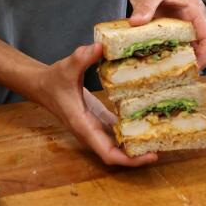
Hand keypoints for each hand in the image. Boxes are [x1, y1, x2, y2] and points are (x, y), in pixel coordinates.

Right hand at [31, 42, 157, 167]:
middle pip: (116, 154)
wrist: (42, 85)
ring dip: (136, 147)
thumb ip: (82, 57)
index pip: (107, 153)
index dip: (129, 159)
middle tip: (163, 149)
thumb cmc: (53, 80)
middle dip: (138, 156)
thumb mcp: (67, 67)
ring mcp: (94, 128)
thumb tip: (100, 47)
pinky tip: (146, 125)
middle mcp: (90, 131)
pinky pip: (116, 133)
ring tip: (160, 139)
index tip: (149, 155)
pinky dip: (130, 134)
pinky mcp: (98, 121)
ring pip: (117, 146)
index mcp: (83, 125)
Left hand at [128, 0, 205, 68]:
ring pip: (188, 48)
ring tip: (168, 72)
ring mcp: (179, 25)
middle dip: (195, 61)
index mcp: (193, 10)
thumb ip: (146, 6)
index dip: (204, 53)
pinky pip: (172, 45)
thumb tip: (137, 22)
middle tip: (179, 73)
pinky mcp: (168, 29)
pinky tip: (157, 62)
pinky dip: (168, 54)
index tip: (194, 66)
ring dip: (181, 60)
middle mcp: (190, 20)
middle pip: (202, 46)